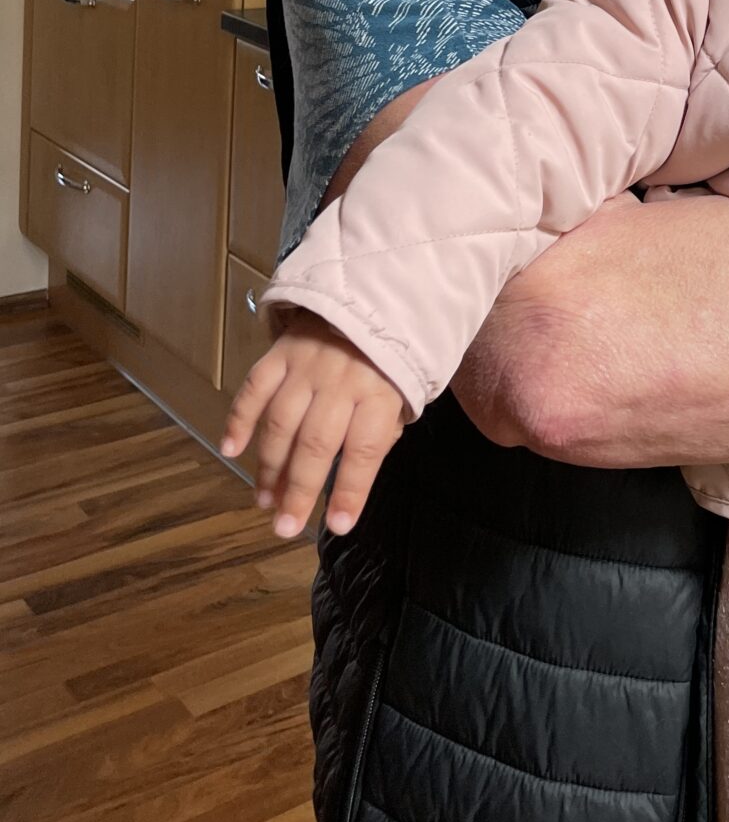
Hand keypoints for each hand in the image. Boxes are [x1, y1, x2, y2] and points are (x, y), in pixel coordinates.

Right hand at [221, 310, 404, 538]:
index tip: (338, 524)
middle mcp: (342, 380)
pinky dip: (240, 419)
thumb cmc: (387, 357)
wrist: (371, 294)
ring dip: (269, 467)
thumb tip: (353, 478)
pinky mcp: (281, 352)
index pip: (365, 449)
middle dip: (299, 491)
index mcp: (379, 392)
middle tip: (285, 527)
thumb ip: (380, 432)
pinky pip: (255, 388)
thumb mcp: (402, 392)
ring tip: (265, 501)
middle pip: (316, 443)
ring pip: (282, 423)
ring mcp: (308, 365)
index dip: (351, 490)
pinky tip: (232, 450)